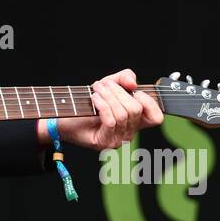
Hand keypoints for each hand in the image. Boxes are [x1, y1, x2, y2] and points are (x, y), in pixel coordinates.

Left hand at [39, 69, 163, 151]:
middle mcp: (129, 133)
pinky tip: (94, 98)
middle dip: (119, 92)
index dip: (149, 102)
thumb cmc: (86, 103)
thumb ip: (124, 78)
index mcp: (134, 121)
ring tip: (96, 89)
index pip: (156, 118)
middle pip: (136, 110)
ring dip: (108, 96)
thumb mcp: (109, 84)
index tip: (134, 91)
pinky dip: (102, 105)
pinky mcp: (105, 142)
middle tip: (102, 84)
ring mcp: (118, 140)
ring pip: (123, 114)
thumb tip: (133, 84)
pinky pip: (111, 120)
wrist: (63, 117)